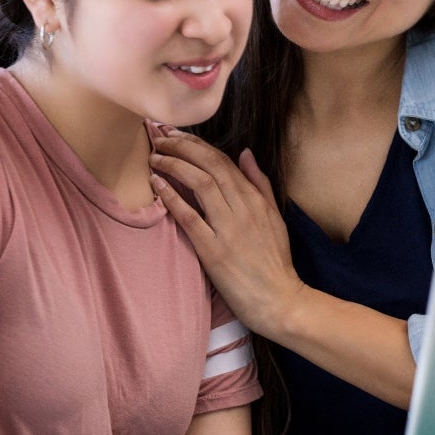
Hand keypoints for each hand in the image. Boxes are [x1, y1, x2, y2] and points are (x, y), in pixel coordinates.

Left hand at [150, 131, 304, 336]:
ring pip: (201, 184)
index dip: (198, 145)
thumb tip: (245, 153)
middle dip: (183, 146)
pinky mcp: (214, 251)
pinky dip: (172, 197)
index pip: (225, 161)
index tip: (177, 135)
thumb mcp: (275, 217)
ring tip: (155, 157)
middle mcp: (243, 209)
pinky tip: (157, 184)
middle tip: (160, 137)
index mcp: (256, 199)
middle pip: (210, 166)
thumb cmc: (275, 261)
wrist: (279, 299)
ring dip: (175, 165)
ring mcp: (229, 229)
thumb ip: (260, 184)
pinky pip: (190, 218)